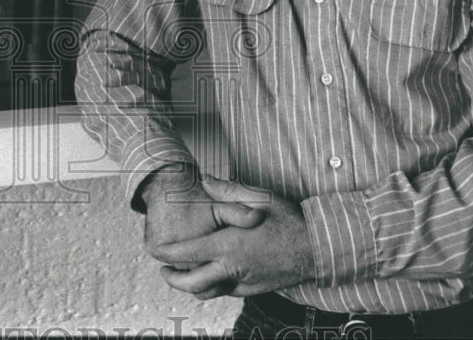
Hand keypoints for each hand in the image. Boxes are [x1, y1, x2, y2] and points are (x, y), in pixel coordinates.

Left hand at [151, 175, 315, 299]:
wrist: (317, 249)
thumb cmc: (289, 221)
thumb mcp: (259, 197)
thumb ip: (227, 190)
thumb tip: (204, 181)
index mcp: (229, 246)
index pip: (187, 254)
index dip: (167, 254)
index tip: (155, 251)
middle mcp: (233, 269)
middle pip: (191, 284)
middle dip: (173, 279)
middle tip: (164, 270)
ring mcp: (244, 283)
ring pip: (208, 292)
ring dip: (192, 285)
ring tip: (184, 272)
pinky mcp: (253, 290)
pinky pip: (225, 292)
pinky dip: (213, 286)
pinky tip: (212, 273)